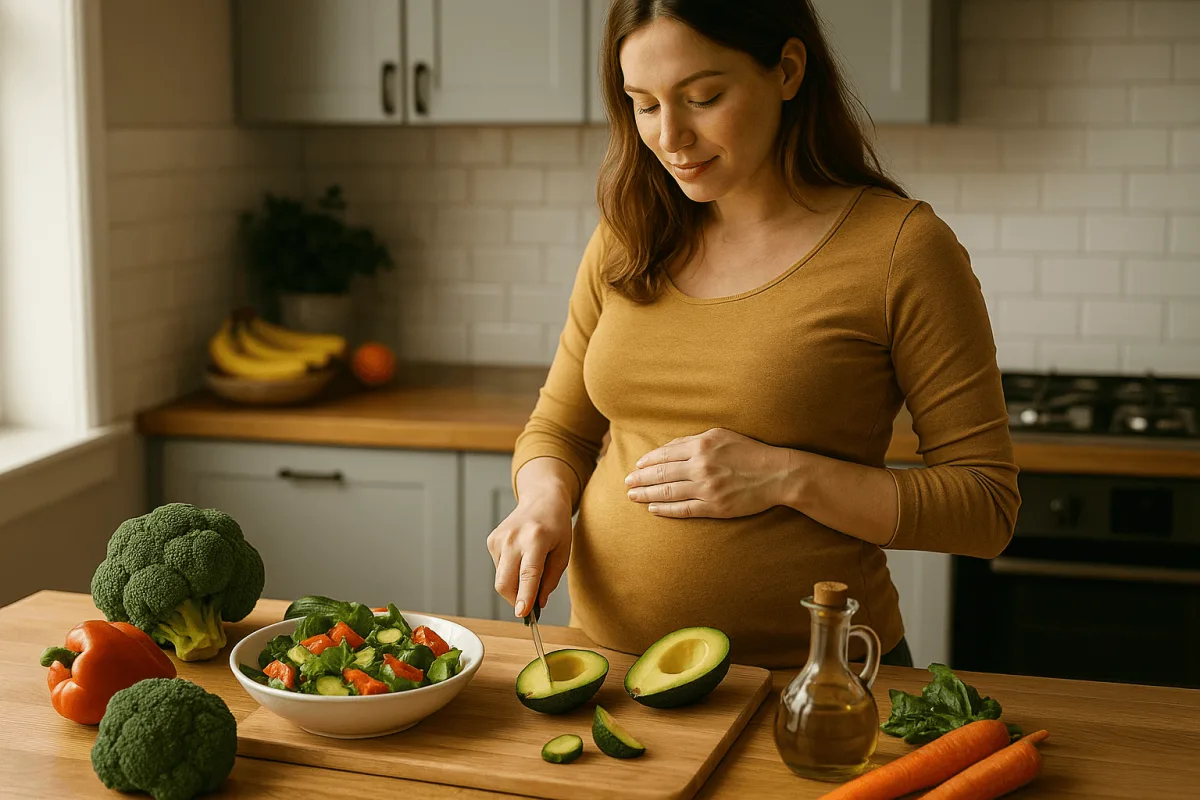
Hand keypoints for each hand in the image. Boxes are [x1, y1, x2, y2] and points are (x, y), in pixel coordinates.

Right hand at [486, 494, 572, 618]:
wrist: (542, 499)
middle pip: (505, 581)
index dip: (524, 596)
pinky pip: (498, 568)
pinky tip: (520, 558)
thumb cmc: (556, 525)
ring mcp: (499, 538)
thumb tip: (537, 603)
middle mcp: (514, 537)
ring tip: (530, 570)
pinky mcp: (492, 540)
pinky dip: (509, 572)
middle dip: (515, 600)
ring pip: (500, 578)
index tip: (522, 613)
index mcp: (536, 538)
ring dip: (514, 586)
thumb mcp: (563, 552)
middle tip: (528, 606)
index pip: (528, 573)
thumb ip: (551, 579)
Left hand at [625, 428, 795, 518]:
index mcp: (702, 446)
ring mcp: (707, 488)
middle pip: (662, 473)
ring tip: (633, 496)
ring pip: (668, 492)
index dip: (647, 462)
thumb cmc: (749, 451)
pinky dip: (665, 510)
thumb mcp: (721, 435)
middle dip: (640, 479)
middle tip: (626, 483)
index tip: (636, 467)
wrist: (777, 474)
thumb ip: (693, 441)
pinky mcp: (715, 506)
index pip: (665, 454)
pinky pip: (683, 509)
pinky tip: (653, 509)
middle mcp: (702, 466)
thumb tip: (667, 449)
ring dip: (647, 495)